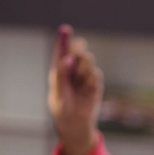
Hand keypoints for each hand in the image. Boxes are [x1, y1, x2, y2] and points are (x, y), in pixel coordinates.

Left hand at [47, 25, 103, 154]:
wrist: (76, 125)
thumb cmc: (62, 110)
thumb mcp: (58, 94)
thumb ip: (61, 76)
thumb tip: (68, 58)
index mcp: (58, 71)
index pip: (61, 52)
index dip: (63, 40)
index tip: (65, 29)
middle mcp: (71, 70)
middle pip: (77, 50)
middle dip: (78, 49)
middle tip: (76, 53)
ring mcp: (83, 75)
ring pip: (87, 59)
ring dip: (83, 66)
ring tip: (79, 79)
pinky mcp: (94, 82)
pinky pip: (96, 73)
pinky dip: (91, 78)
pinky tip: (88, 88)